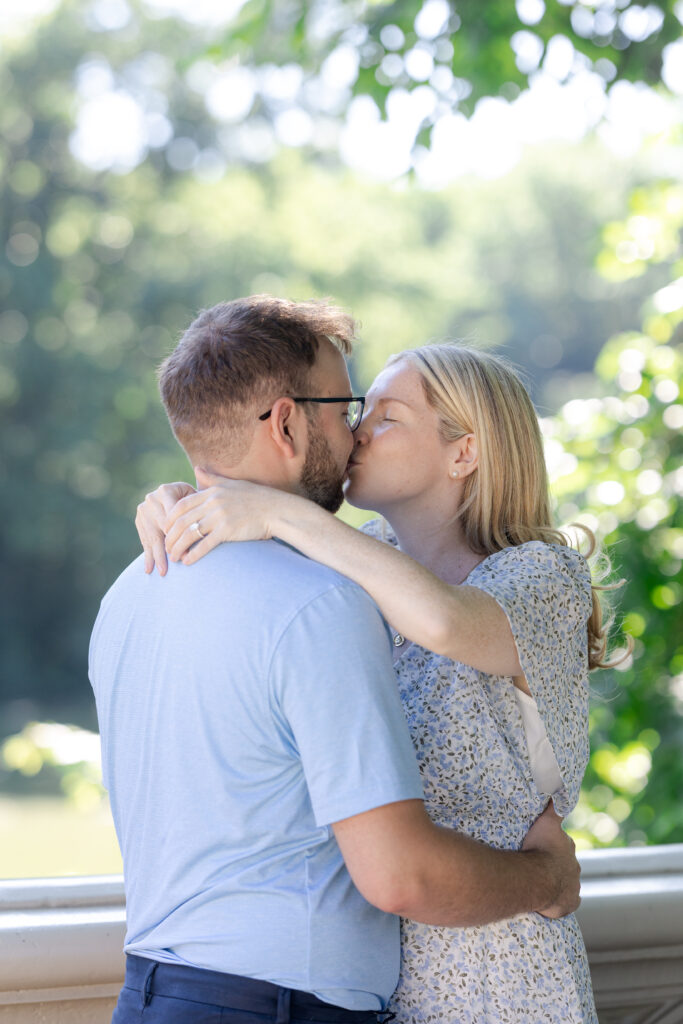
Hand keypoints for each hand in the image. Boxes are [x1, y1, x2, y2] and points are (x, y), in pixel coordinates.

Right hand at [135, 481, 195, 574]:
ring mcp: (143, 510)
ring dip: (157, 556)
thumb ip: (199, 507)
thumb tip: (205, 527)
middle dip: (169, 548)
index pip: (174, 517)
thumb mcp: (197, 497)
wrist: (176, 494)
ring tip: (163, 572)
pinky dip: (148, 556)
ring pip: (153, 537)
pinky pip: (144, 540)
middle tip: (176, 563)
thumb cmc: (193, 498)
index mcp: (166, 491)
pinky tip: (149, 569)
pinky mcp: (139, 521)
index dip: (181, 535)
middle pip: (162, 528)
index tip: (188, 551)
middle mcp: (152, 499)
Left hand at [162, 468, 274, 565]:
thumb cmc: (256, 498)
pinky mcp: (228, 530)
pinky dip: (194, 554)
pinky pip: (205, 544)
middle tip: (165, 548)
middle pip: (182, 521)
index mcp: (212, 491)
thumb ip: (212, 479)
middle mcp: (213, 503)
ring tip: (173, 557)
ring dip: (178, 547)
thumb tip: (197, 469)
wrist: (276, 510)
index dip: (170, 519)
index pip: (182, 505)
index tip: (165, 530)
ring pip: (190, 533)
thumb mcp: (232, 484)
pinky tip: (187, 562)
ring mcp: (220, 516)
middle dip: (170, 536)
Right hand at [522, 802, 580, 918]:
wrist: (538, 878)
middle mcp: (575, 866)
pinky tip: (551, 902)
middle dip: (555, 866)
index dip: (552, 847)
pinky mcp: (571, 903)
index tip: (541, 849)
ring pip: (567, 883)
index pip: (563, 845)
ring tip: (541, 885)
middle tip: (538, 867)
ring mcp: (574, 886)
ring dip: (557, 884)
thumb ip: (553, 808)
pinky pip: (568, 902)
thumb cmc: (538, 849)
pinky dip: (561, 901)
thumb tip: (559, 786)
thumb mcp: (545, 823)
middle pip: (566, 865)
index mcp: (568, 847)